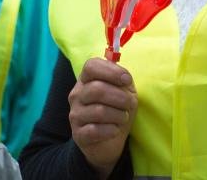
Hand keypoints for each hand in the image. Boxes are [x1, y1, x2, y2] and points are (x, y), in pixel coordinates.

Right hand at [69, 58, 136, 178]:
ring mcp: (75, 114)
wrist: (109, 140)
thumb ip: (124, 81)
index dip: (111, 71)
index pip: (91, 66)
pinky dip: (111, 130)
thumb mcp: (124, 92)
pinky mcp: (78, 134)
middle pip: (97, 89)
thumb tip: (124, 78)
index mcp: (86, 79)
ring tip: (123, 118)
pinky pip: (95, 130)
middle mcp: (77, 94)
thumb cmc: (117, 110)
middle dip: (120, 97)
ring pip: (98, 111)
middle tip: (130, 104)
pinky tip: (115, 130)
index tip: (127, 80)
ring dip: (118, 115)